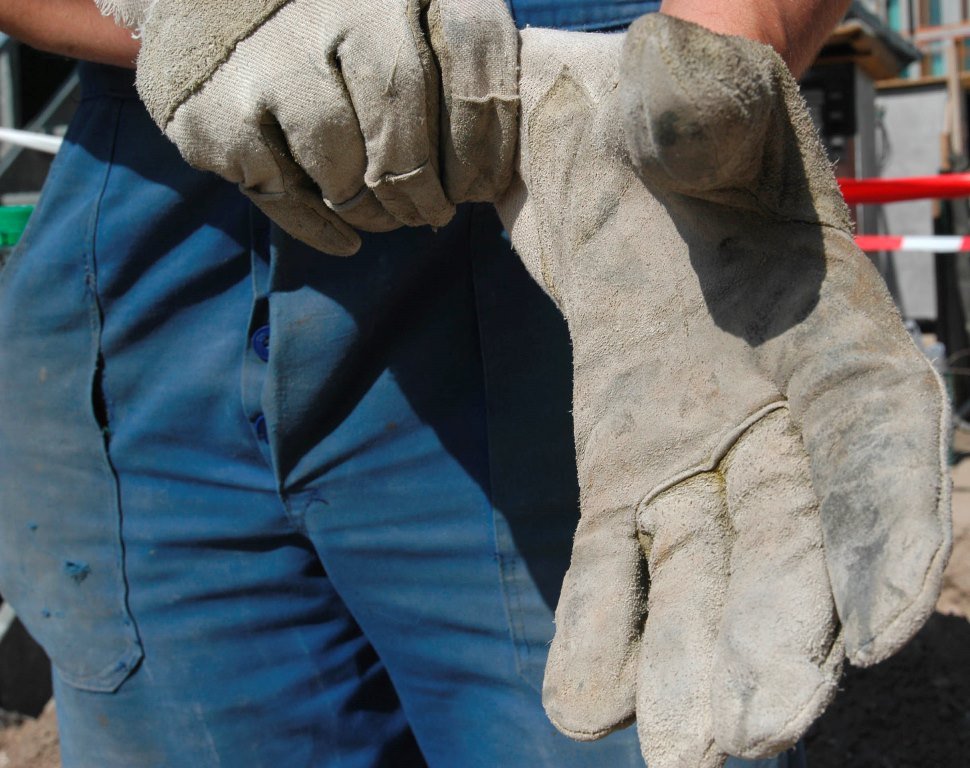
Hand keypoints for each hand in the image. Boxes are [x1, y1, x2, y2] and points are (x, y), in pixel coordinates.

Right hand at [121, 0, 517, 253]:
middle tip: (433, 212)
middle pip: (402, 120)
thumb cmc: (331, 33)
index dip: (488, 134)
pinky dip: (323, 228)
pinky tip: (346, 236)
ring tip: (383, 215)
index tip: (483, 182)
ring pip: (344, 172)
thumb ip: (450, 60)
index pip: (471, 51)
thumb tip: (495, 166)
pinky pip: (287, 199)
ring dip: (373, 211)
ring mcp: (270, 61)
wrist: (204, 10)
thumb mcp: (397, 20)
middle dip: (424, 188)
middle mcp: (334, 6)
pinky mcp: (217, 116)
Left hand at [495, 15, 949, 766]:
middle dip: (780, 636)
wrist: (627, 168)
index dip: (884, 534)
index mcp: (838, 340)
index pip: (880, 451)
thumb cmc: (690, 131)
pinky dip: (606, 627)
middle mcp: (782, 423)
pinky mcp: (620, 474)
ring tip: (682, 755)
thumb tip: (673, 70)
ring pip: (706, 575)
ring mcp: (698, 459)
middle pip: (793, 544)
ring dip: (694, 662)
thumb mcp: (701, 105)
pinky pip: (614, 561)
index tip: (873, 626)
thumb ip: (698, 109)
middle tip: (753, 735)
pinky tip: (587, 704)